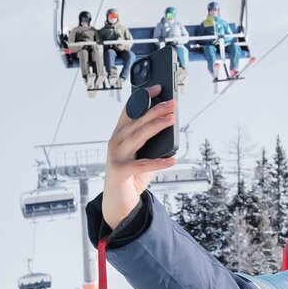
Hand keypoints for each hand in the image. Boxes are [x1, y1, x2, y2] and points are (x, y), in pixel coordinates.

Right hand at [101, 86, 177, 228]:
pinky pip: (142, 165)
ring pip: (138, 137)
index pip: (130, 110)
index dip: (143, 98)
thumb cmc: (132, 175)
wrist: (118, 201)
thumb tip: (170, 124)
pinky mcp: (119, 171)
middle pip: (137, 122)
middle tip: (172, 103)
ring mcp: (116, 156)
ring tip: (171, 120)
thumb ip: (151, 140)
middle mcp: (115, 142)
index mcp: (120, 134)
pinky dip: (158, 162)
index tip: (158, 87)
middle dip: (155, 110)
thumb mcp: (142, 153)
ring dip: (156, 127)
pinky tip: (172, 160)